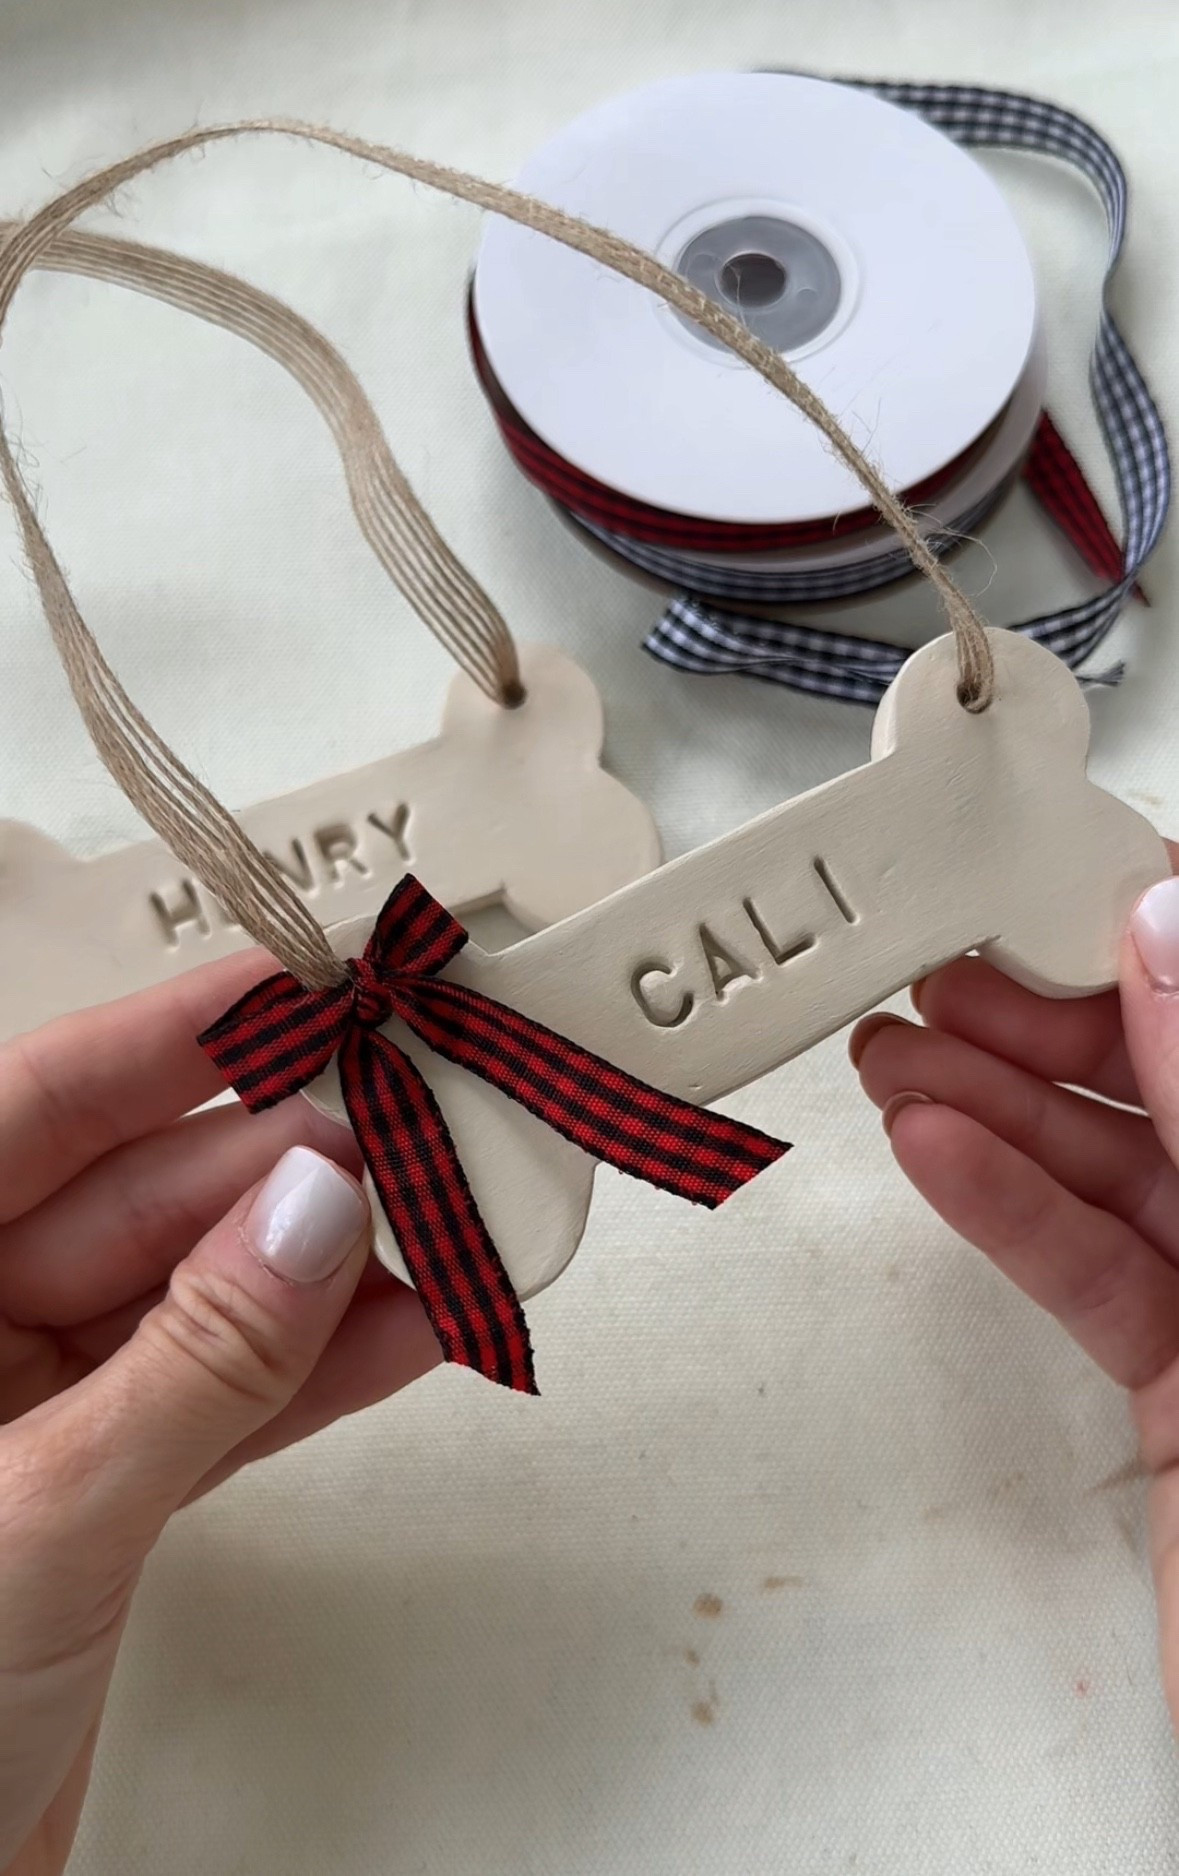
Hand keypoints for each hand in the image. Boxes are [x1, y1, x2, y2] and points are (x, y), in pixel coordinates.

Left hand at [0, 958, 440, 1873]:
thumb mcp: (37, 1516)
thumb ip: (192, 1359)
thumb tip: (312, 1214)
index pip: (41, 1106)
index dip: (176, 1034)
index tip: (302, 983)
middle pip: (145, 1195)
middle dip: (292, 1160)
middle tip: (423, 1113)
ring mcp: (33, 1415)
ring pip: (203, 1296)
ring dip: (332, 1266)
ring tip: (454, 1214)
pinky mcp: (102, 1495)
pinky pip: (226, 1398)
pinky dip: (322, 1371)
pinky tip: (416, 1325)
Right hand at [851, 848, 1178, 1725]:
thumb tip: (1170, 936)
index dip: (1150, 948)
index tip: (1054, 899)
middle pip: (1175, 1086)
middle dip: (1051, 1023)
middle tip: (946, 975)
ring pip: (1115, 1172)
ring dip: (992, 1110)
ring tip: (895, 1055)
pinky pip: (1090, 1271)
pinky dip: (1002, 1210)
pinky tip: (931, 1153)